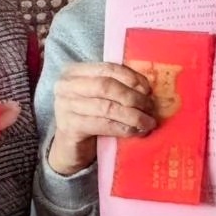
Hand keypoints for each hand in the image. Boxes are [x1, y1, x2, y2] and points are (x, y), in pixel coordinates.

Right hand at [45, 62, 159, 175]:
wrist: (67, 147)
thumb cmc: (87, 118)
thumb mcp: (98, 97)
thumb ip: (115, 87)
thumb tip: (146, 88)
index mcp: (74, 72)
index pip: (107, 68)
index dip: (131, 77)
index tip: (148, 89)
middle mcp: (66, 86)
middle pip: (107, 86)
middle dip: (133, 97)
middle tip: (150, 108)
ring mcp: (65, 106)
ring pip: (107, 107)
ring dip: (133, 116)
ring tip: (148, 122)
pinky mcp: (70, 127)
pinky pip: (104, 125)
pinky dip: (123, 128)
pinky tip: (136, 132)